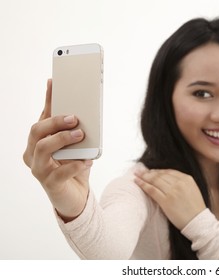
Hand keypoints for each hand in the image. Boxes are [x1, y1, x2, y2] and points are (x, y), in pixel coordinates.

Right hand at [23, 79, 91, 221]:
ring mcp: (39, 169)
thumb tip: (85, 111)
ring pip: (43, 149)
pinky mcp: (49, 184)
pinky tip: (88, 161)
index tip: (54, 82)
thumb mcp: (76, 147)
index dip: (48, 100)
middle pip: (37, 131)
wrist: (76, 196)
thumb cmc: (74, 167)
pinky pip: (60, 172)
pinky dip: (75, 165)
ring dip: (62, 139)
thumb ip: (76, 132)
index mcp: (38, 141)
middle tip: (75, 118)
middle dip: (55, 122)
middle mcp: (33, 154)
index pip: (42, 117)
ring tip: (81, 135)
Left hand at [134, 169, 205, 229]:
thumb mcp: (192, 190)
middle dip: (148, 172)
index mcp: (187, 179)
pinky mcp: (166, 201)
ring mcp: (172, 191)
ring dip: (144, 177)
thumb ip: (182, 183)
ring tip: (136, 175)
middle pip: (160, 175)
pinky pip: (152, 190)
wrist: (198, 222)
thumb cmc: (195, 208)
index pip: (169, 171)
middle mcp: (179, 183)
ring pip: (155, 180)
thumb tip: (168, 179)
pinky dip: (143, 185)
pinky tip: (138, 182)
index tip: (150, 171)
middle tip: (139, 171)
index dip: (158, 170)